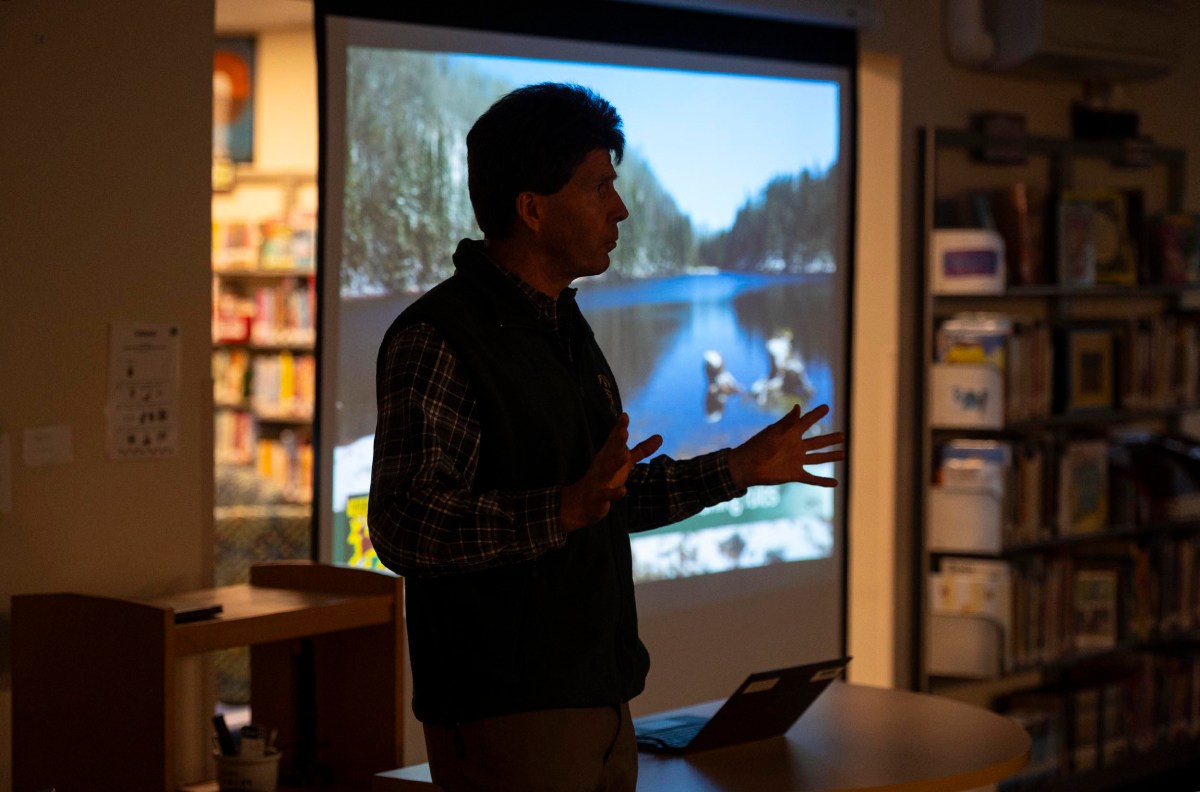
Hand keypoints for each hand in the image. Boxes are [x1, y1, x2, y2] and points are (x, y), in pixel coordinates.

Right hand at [560, 413, 662, 531]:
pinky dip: (614, 493)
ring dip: (614, 463)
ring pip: (607, 471)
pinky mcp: (599, 497)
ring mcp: (600, 480)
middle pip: (610, 451)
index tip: (625, 416)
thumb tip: (660, 437)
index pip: (614, 440)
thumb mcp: (624, 463)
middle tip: (623, 430)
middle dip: (616, 441)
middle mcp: (603, 465)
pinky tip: (623, 490)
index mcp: (608, 455)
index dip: (619, 428)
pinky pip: (607, 495)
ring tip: (624, 456)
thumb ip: (641, 450)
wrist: (581, 503)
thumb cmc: (605, 478)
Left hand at [727, 404, 844, 489]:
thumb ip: (787, 422)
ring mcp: (796, 461)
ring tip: (843, 454)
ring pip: (818, 458)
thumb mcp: (774, 432)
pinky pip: (812, 478)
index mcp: (790, 434)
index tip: (826, 407)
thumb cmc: (758, 446)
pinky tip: (835, 483)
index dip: (816, 415)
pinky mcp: (794, 474)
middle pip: (817, 442)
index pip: (807, 422)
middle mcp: (796, 447)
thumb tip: (797, 407)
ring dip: (830, 456)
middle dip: (830, 439)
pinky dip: (823, 481)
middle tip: (843, 435)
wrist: (746, 466)